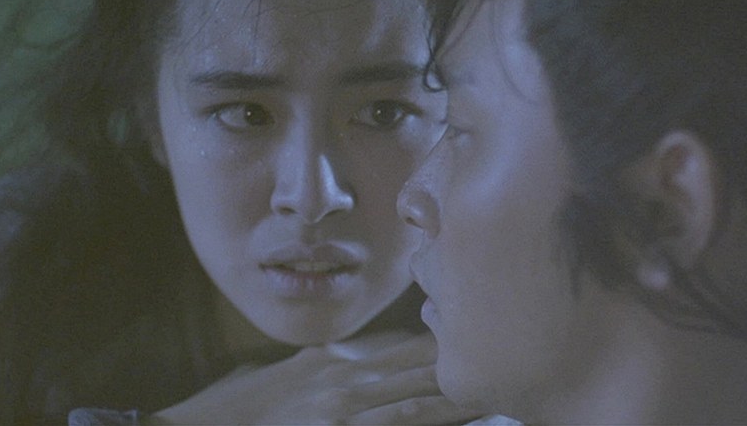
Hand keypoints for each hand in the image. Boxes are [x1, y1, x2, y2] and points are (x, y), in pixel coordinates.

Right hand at [149, 332, 480, 424]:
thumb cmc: (236, 408)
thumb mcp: (283, 373)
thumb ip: (317, 362)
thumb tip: (341, 355)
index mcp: (333, 360)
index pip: (401, 347)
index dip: (440, 342)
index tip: (477, 329)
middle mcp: (345, 378)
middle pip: (418, 367)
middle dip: (461, 361)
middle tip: (509, 349)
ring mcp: (345, 409)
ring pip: (419, 397)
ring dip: (460, 393)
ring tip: (500, 384)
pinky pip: (399, 424)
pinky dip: (429, 417)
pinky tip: (459, 417)